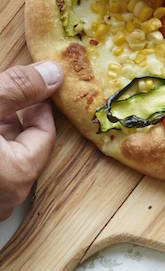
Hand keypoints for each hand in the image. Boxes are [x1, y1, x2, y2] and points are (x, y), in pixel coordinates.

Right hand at [0, 62, 61, 218]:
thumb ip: (18, 89)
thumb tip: (53, 73)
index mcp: (17, 176)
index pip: (44, 134)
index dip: (37, 105)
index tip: (29, 86)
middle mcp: (4, 198)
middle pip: (22, 148)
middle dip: (15, 118)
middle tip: (5, 96)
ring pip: (4, 161)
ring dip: (1, 134)